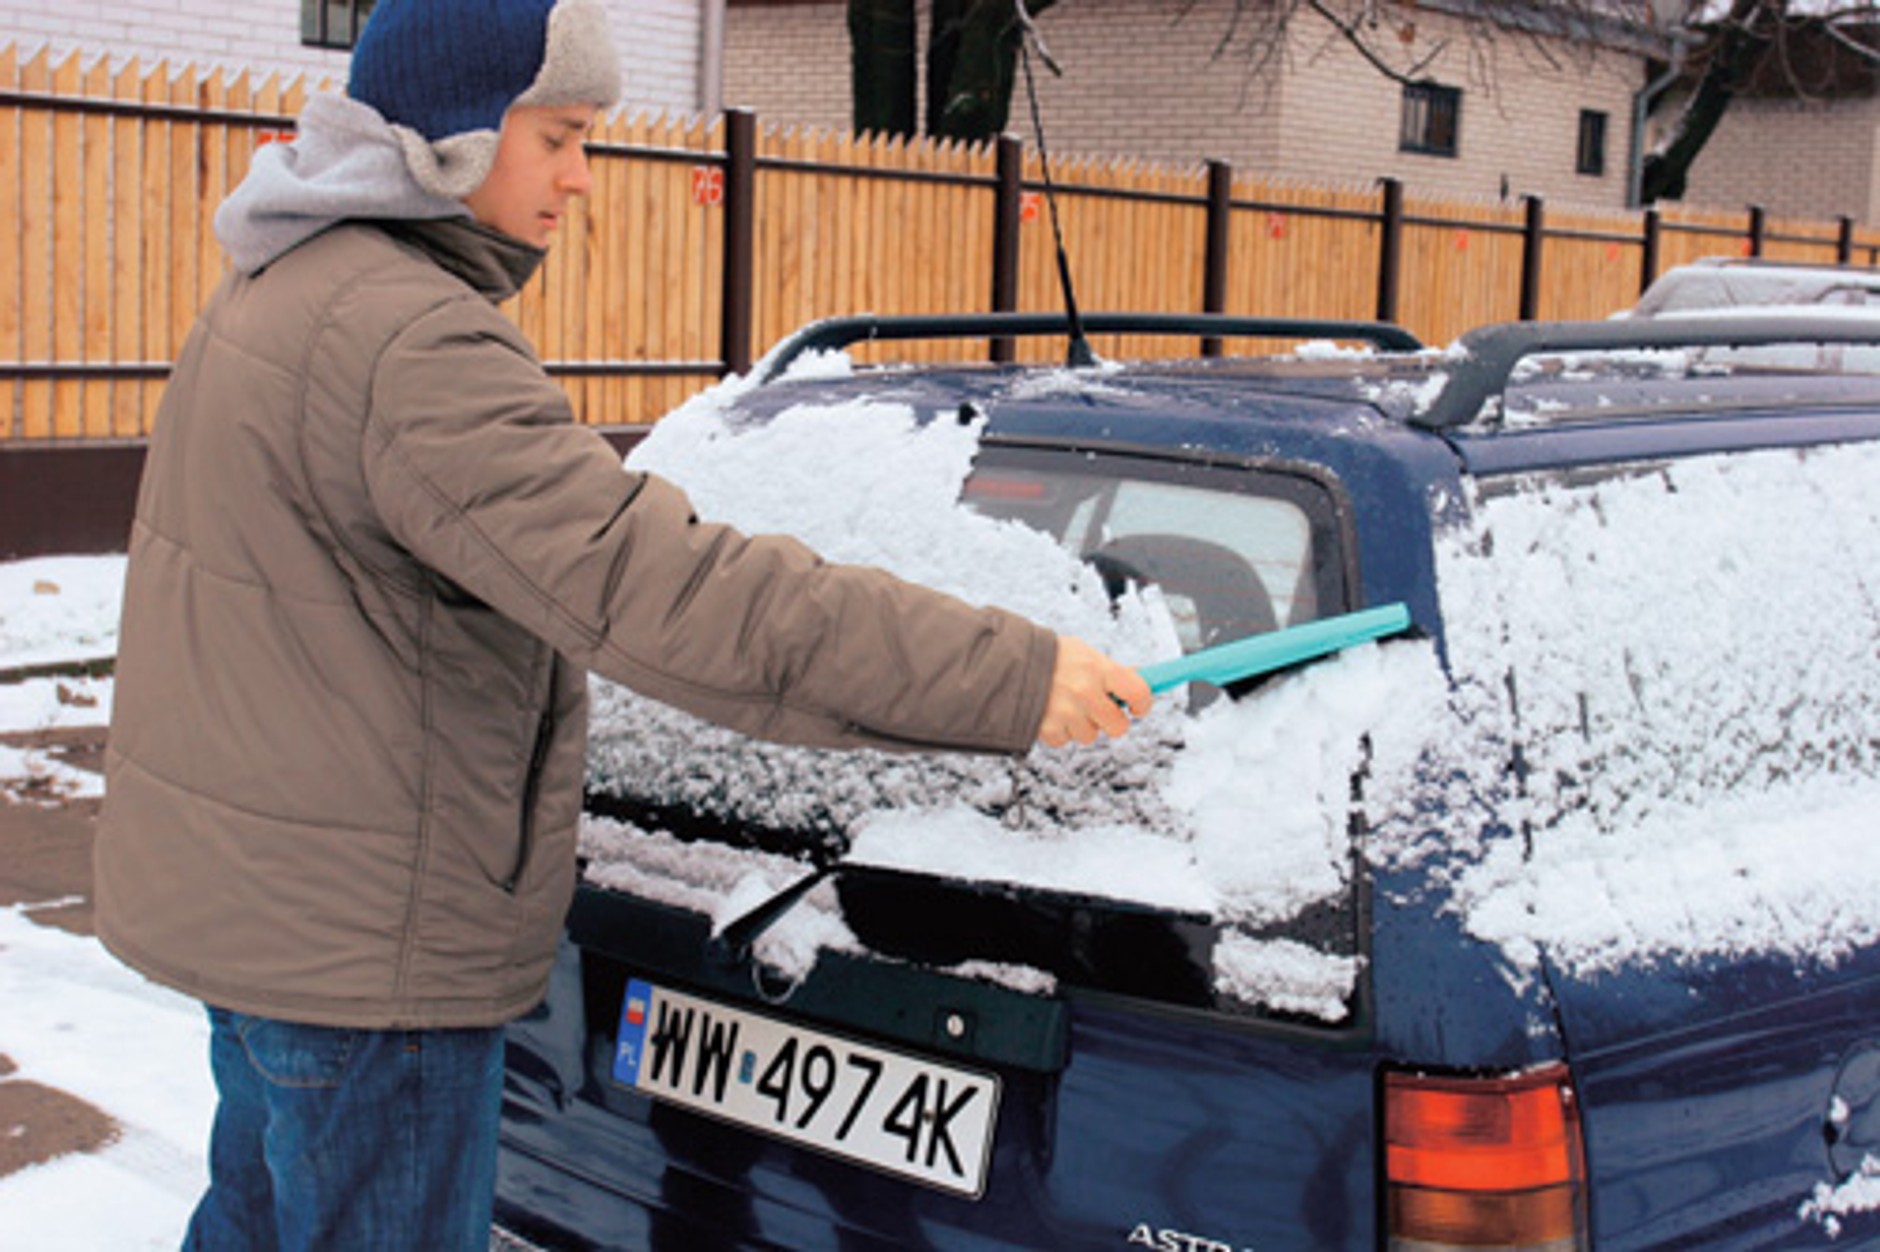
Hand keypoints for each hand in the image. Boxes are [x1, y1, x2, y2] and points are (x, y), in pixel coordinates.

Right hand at [1037, 635, 1151, 747]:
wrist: (1007, 663)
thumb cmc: (1049, 656)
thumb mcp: (1082, 653)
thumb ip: (1109, 669)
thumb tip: (1139, 678)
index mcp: (1097, 668)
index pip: (1138, 692)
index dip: (1143, 703)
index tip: (1138, 707)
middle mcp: (1085, 691)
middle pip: (1118, 726)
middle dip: (1111, 721)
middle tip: (1101, 710)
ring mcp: (1066, 712)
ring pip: (1090, 736)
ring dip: (1081, 725)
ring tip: (1065, 704)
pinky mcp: (1048, 728)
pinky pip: (1065, 740)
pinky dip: (1060, 730)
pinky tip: (1050, 712)